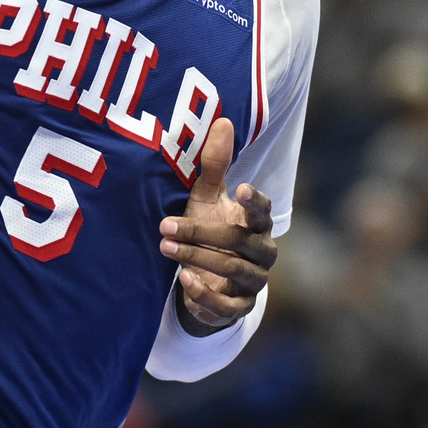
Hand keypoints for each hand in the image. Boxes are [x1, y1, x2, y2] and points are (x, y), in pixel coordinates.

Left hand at [161, 118, 276, 331]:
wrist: (206, 277)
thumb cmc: (210, 228)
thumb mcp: (207, 198)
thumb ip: (215, 165)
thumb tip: (222, 120)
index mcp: (257, 224)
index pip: (263, 211)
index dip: (253, 201)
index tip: (238, 188)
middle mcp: (262, 252)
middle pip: (239, 242)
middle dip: (200, 233)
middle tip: (165, 225)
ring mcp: (253, 282)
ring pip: (233, 271)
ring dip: (197, 258)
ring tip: (166, 247)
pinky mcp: (238, 307)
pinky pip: (227, 305)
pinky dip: (205, 294)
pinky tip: (183, 280)